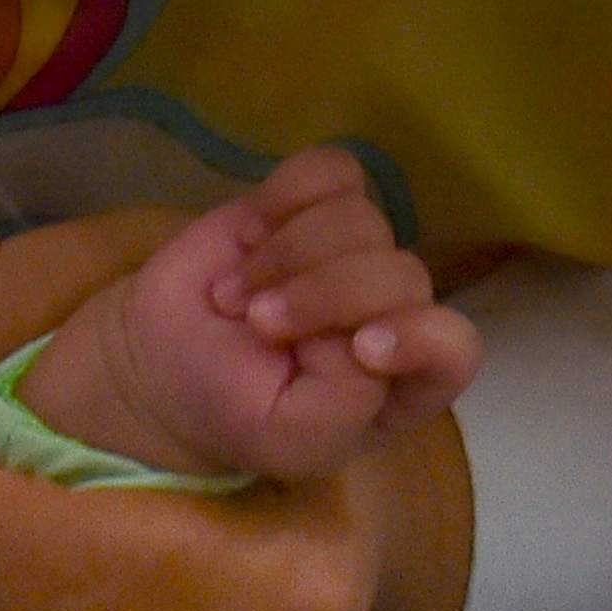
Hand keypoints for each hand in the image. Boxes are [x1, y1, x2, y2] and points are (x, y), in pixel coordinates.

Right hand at [20, 144, 479, 488]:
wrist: (155, 361)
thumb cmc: (228, 409)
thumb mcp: (288, 440)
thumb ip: (349, 402)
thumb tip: (369, 330)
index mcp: (401, 382)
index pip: (456, 349)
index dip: (419, 339)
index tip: (360, 349)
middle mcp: (393, 310)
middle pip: (402, 274)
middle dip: (323, 296)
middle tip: (257, 325)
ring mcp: (359, 250)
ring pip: (362, 219)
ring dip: (285, 256)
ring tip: (237, 295)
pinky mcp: (319, 203)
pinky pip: (333, 170)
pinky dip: (285, 197)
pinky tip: (252, 234)